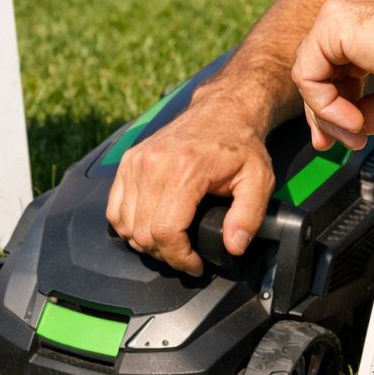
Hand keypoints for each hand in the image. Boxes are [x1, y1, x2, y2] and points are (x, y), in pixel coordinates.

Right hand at [104, 86, 275, 275]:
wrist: (223, 109)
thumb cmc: (240, 145)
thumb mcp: (259, 180)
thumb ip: (248, 215)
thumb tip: (233, 246)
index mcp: (185, 169)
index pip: (165, 231)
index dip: (179, 258)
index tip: (196, 264)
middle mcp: (153, 164)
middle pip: (142, 233)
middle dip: (165, 254)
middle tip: (186, 254)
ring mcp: (136, 161)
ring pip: (124, 224)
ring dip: (145, 242)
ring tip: (171, 242)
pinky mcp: (128, 161)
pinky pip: (114, 208)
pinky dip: (128, 225)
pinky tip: (151, 226)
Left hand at [292, 0, 373, 150]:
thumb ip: (370, 106)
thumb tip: (350, 126)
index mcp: (370, 11)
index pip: (334, 58)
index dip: (335, 100)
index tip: (350, 131)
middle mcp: (353, 2)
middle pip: (317, 65)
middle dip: (324, 111)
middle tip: (340, 142)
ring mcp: (342, 8)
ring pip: (310, 72)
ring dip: (328, 114)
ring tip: (358, 133)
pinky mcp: (335, 22)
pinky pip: (308, 75)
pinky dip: (325, 106)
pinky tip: (354, 120)